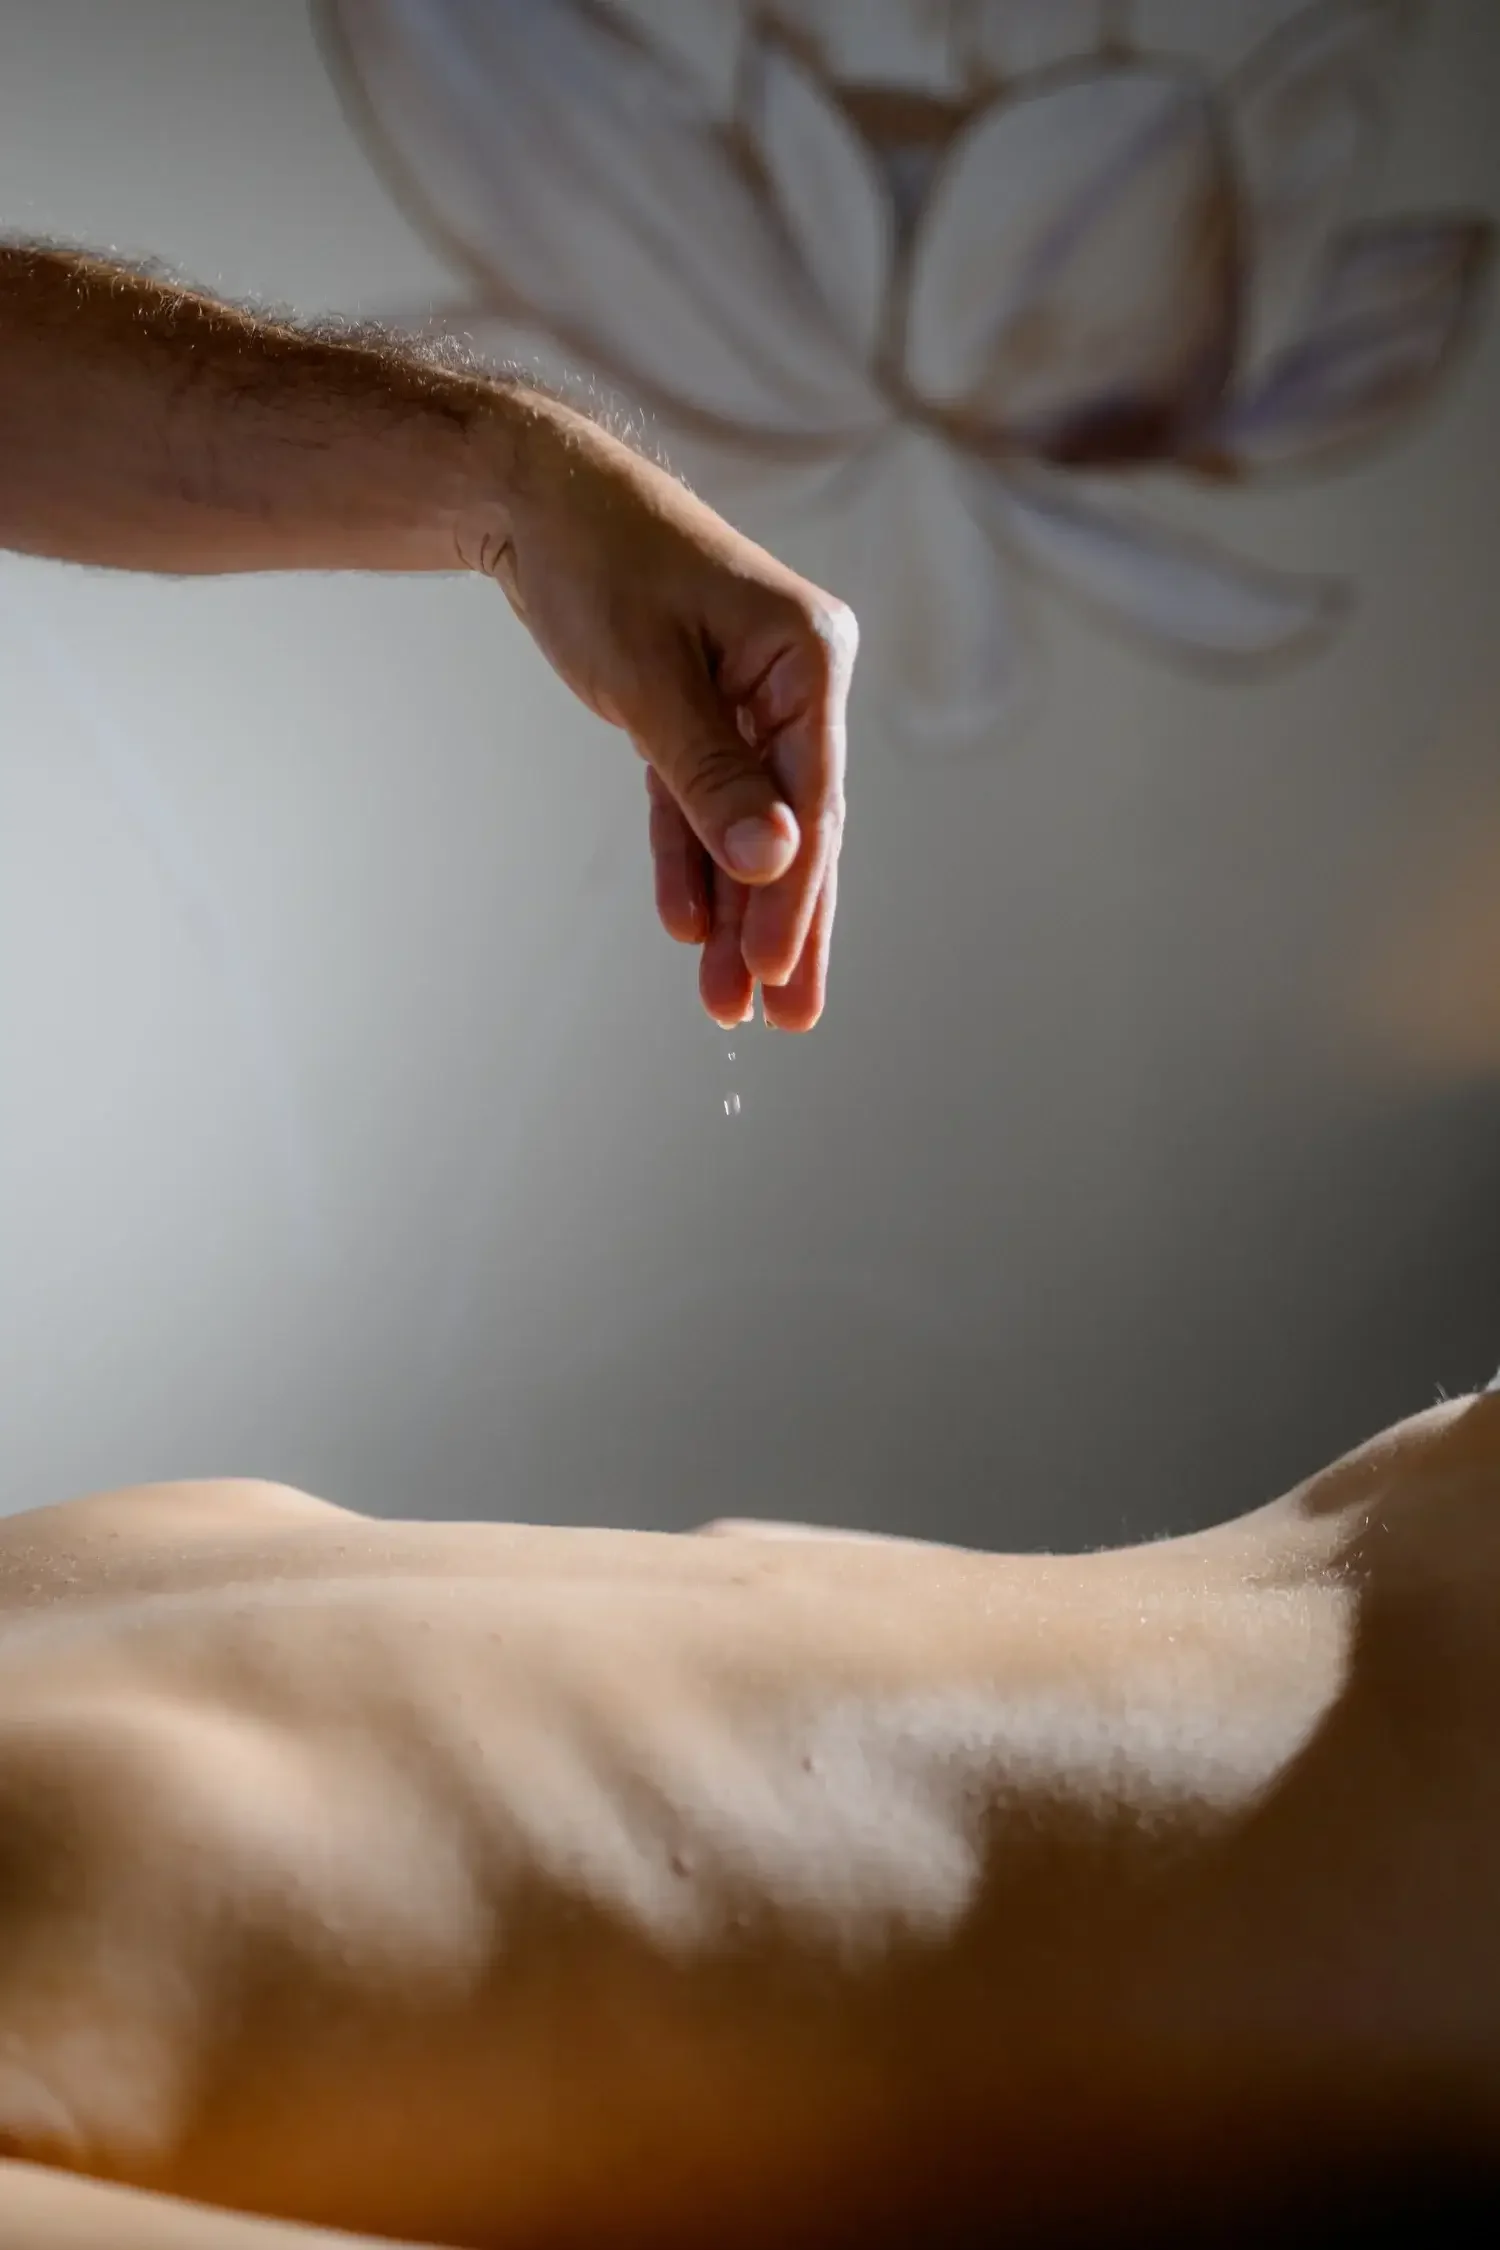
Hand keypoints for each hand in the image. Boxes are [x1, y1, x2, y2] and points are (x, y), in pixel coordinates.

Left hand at [474, 395, 854, 1031]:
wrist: (535, 493)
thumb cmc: (598, 562)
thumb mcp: (650, 680)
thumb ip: (712, 776)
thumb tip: (776, 861)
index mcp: (808, 656)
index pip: (813, 798)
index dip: (794, 894)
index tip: (773, 974)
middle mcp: (796, 680)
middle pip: (799, 826)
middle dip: (783, 926)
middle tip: (789, 1020)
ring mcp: (754, 699)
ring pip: (750, 826)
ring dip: (734, 911)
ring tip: (728, 1005)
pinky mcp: (704, 712)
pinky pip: (703, 802)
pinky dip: (693, 860)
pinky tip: (688, 929)